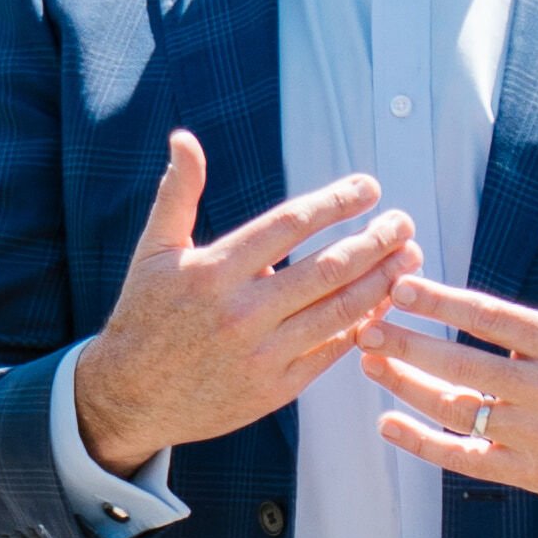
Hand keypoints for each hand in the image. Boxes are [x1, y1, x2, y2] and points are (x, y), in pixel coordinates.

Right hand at [72, 129, 416, 476]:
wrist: (129, 398)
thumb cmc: (144, 316)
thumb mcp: (153, 251)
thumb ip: (178, 194)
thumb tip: (185, 139)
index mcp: (214, 270)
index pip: (289, 225)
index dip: (335, 203)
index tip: (370, 188)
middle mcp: (240, 312)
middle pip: (327, 269)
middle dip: (374, 242)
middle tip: (403, 223)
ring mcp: (261, 354)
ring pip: (338, 312)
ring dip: (381, 283)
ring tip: (408, 259)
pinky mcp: (274, 390)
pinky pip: (330, 353)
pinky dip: (362, 327)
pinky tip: (383, 305)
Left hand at [361, 204, 537, 516]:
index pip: (493, 318)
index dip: (444, 303)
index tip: (401, 287)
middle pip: (465, 365)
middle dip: (410, 345)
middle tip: (367, 327)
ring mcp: (537, 435)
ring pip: (458, 410)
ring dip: (407, 388)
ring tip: (370, 364)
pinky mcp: (529, 472)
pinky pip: (466, 457)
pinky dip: (424, 444)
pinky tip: (389, 424)